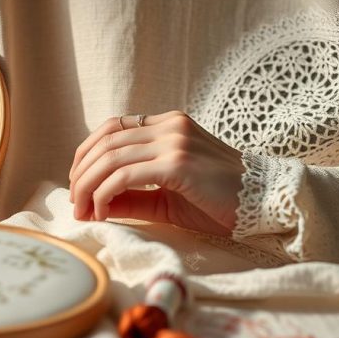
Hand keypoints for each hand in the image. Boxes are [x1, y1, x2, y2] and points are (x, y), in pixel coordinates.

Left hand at [68, 110, 243, 235]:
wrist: (264, 205)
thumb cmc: (217, 202)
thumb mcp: (166, 196)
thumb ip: (131, 194)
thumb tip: (90, 202)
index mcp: (167, 125)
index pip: (111, 128)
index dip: (85, 154)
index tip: (77, 184)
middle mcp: (169, 126)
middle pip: (104, 142)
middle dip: (80, 174)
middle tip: (75, 204)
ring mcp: (174, 142)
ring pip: (109, 158)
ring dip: (87, 187)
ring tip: (84, 212)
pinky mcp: (178, 164)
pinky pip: (125, 176)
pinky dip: (105, 194)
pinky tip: (103, 212)